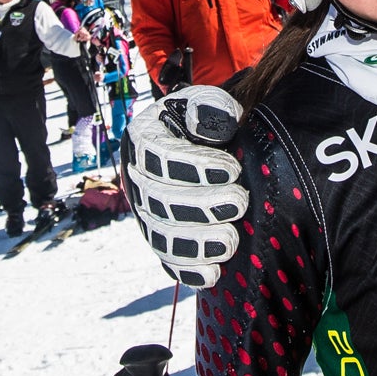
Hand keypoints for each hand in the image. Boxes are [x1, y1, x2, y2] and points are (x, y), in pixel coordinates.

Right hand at [121, 86, 247, 287]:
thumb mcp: (206, 104)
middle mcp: (138, 179)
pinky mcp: (162, 239)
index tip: (231, 169)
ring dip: (196, 242)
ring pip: (160, 235)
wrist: (203, 145)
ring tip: (230, 240)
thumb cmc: (205, 121)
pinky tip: (212, 272)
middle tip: (239, 201)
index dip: (194, 166)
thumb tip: (216, 124)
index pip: (158, 157)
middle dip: (201, 205)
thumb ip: (209, 106)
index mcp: (144, 139)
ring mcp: (147, 213)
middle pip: (158, 200)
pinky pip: (168, 261)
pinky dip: (188, 270)